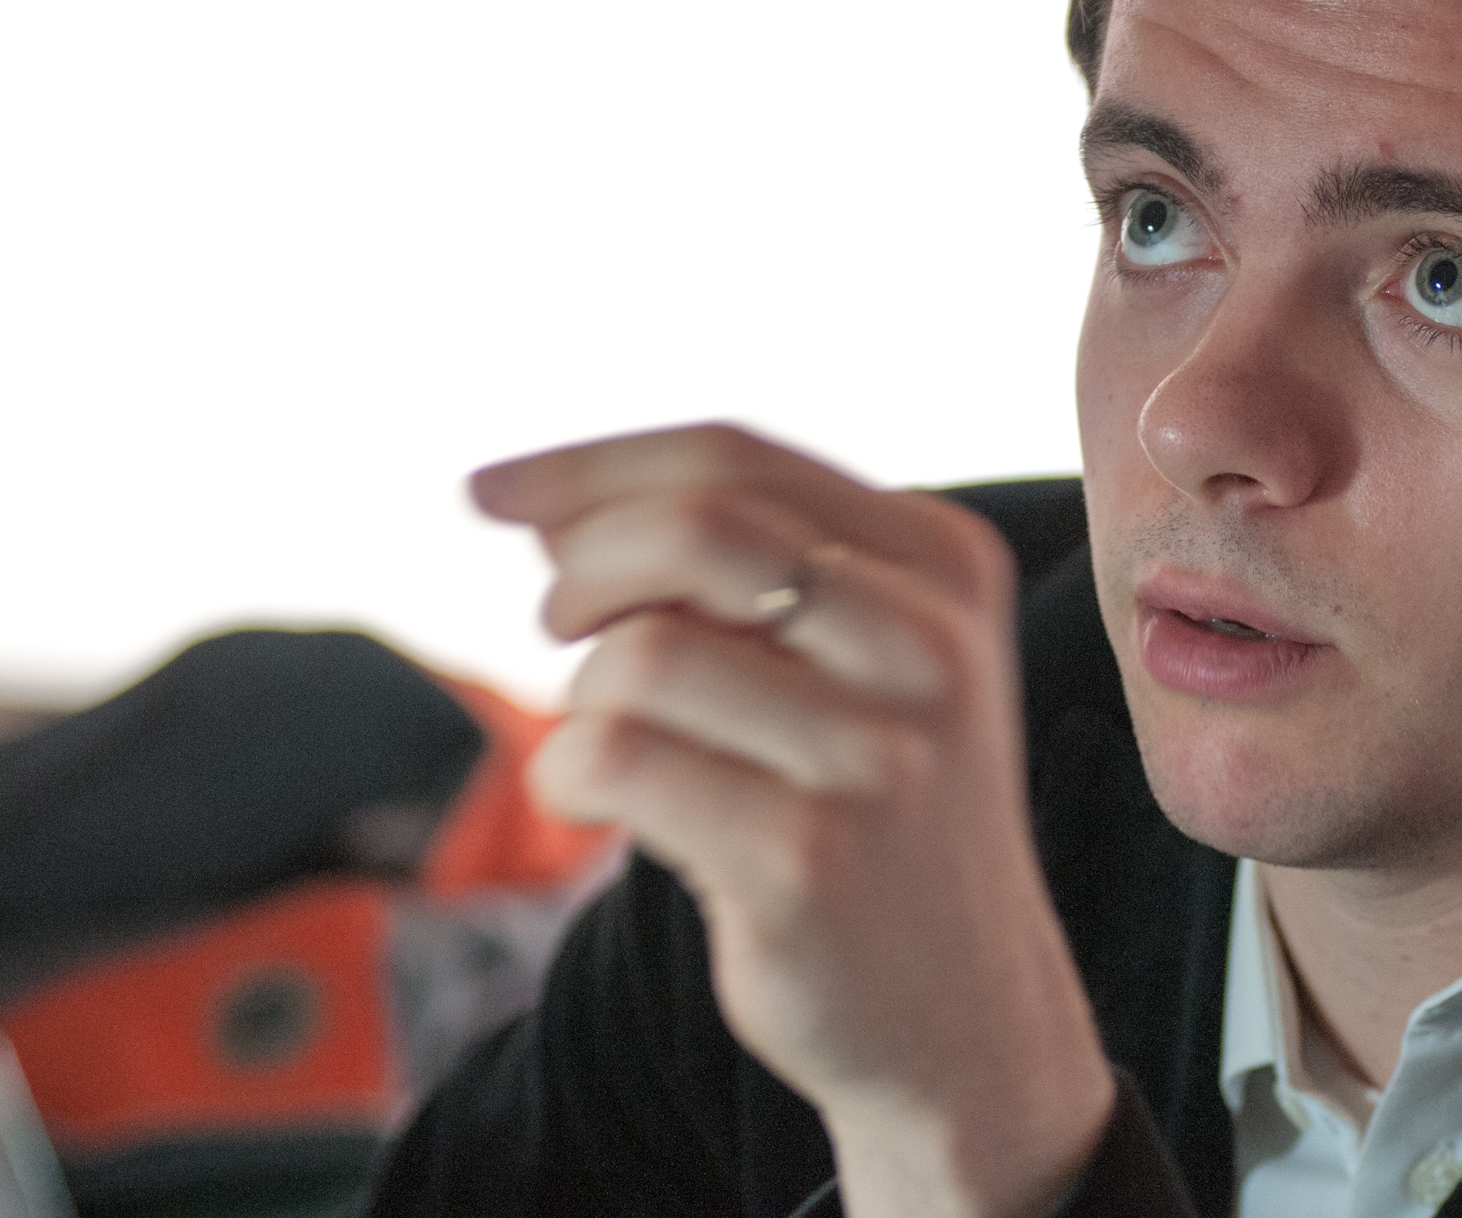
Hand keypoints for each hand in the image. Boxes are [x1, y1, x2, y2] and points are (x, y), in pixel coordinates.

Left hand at [473, 424, 1114, 1217]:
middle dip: (584, 567)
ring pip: (640, 655)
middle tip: (558, 624)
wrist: (965, 1013)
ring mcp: (878, 755)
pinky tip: (609, 809)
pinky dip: (571, 776)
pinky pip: (612, 762)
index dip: (591, 464)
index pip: (738, 457)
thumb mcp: (845, 659)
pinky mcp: (807, 860)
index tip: (488, 492)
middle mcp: (931, 644)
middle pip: (694, 528)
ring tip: (619, 746)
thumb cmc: (871, 808)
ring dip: (583, 698)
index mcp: (945, 563)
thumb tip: (535, 504)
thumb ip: (723, 570)